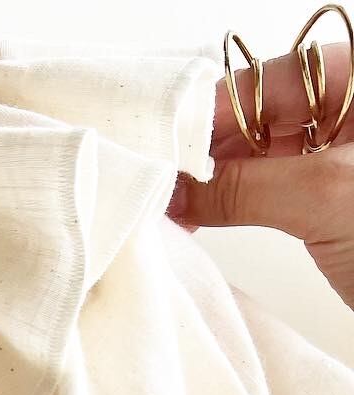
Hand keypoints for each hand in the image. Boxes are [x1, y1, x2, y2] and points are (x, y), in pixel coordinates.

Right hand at [168, 41, 353, 308]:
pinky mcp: (320, 197)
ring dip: (205, 184)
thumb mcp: (323, 197)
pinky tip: (194, 221)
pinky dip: (223, 205)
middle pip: (245, 116)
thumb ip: (241, 187)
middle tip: (151, 190)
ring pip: (248, 155)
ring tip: (167, 211)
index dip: (198, 118)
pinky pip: (258, 190)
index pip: (255, 82)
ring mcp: (332, 153)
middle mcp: (343, 107)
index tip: (150, 156)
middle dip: (196, 153)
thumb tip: (171, 193)